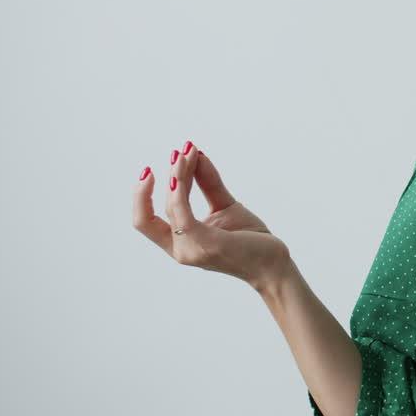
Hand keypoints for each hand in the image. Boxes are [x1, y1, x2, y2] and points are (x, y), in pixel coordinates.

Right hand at [132, 142, 290, 291]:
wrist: (274, 263)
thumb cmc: (249, 238)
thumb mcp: (224, 205)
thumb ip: (208, 183)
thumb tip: (196, 155)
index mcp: (180, 242)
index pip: (146, 221)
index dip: (141, 196)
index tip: (152, 169)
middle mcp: (180, 249)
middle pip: (146, 217)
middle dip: (149, 186)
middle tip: (175, 154)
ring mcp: (192, 249)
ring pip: (171, 207)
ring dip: (178, 176)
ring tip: (188, 153)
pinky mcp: (207, 244)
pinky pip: (184, 215)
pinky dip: (179, 192)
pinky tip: (183, 173)